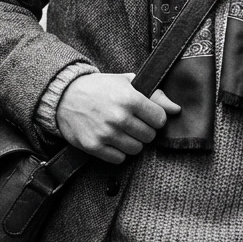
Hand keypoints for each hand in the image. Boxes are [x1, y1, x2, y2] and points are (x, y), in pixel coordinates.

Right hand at [56, 72, 181, 163]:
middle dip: (144, 130)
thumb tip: (177, 109)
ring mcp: (106, 133)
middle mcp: (119, 117)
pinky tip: (111, 139)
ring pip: (136, 149)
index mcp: (129, 98)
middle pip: (149, 136)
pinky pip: (119, 159)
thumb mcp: (127, 83)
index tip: (146, 114)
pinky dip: (117, 151)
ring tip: (121, 130)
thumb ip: (154, 95)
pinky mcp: (94, 146)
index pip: (160, 119)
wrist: (65, 96)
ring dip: (131, 142)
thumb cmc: (100, 88)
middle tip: (132, 122)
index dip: (155, 117)